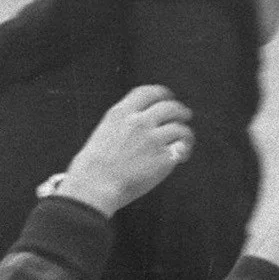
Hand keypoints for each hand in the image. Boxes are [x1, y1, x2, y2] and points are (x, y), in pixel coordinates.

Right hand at [53, 85, 192, 213]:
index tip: (168, 97)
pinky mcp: (163, 157)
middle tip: (185, 116)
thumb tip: (141, 123)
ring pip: (181, 128)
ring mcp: (153, 139)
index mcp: (122, 113)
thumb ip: (123, 124)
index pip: (148, 93)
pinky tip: (181, 157)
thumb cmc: (93, 166)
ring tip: (185, 141)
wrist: (94, 186)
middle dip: (180, 110)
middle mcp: (140, 122)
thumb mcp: (104, 132)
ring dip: (185, 134)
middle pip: (170, 107)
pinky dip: (184, 150)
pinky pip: (182, 147)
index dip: (162, 94)